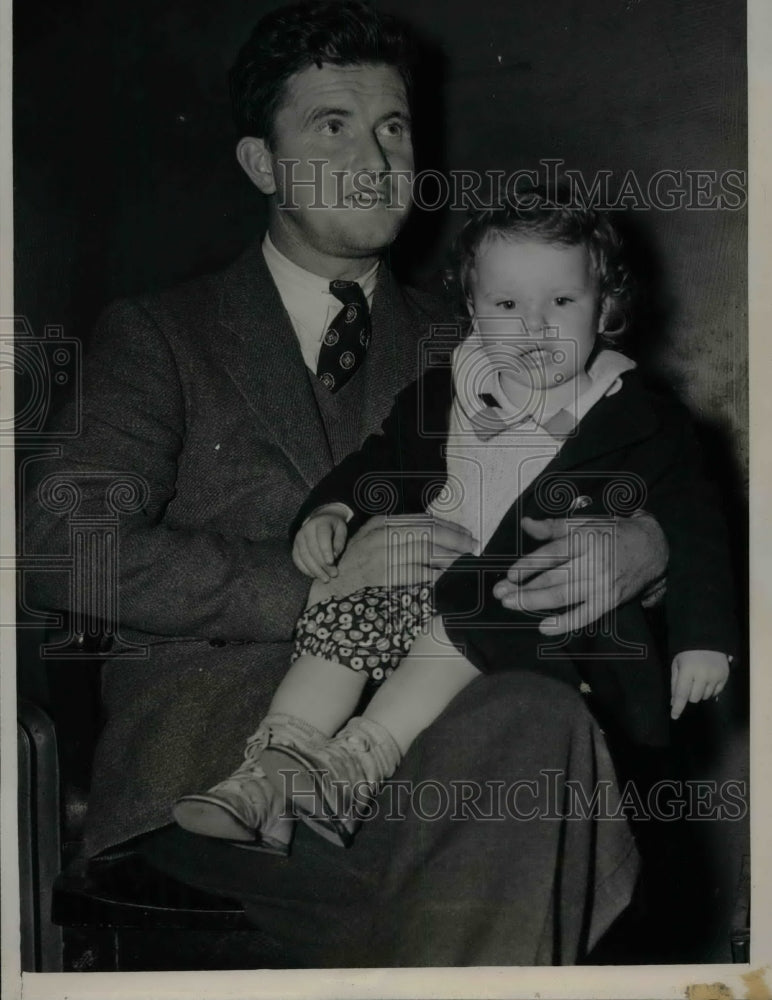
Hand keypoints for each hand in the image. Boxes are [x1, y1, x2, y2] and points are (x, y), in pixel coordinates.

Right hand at [292, 509, 348, 581]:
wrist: (320, 520)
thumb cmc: (334, 527)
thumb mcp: (341, 529)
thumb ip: (340, 541)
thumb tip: (335, 555)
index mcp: (320, 523)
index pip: (322, 537)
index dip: (326, 551)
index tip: (331, 563)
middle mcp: (306, 529)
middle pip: (312, 549)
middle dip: (322, 564)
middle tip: (333, 575)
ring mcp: (299, 538)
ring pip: (304, 556)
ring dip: (314, 570)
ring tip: (325, 579)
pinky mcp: (295, 546)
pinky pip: (297, 559)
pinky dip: (305, 569)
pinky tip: (314, 575)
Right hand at [309, 513, 476, 599]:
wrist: (333, 583)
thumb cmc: (357, 561)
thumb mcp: (374, 537)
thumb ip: (398, 531)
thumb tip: (434, 531)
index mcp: (383, 522)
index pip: (424, 520)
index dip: (448, 526)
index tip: (465, 534)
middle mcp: (383, 534)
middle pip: (428, 532)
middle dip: (454, 540)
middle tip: (471, 547)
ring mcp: (382, 554)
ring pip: (425, 550)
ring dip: (448, 557)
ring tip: (463, 562)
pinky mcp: (382, 574)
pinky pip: (415, 572)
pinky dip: (433, 574)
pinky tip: (444, 577)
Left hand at [492, 510, 667, 634]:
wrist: (651, 548)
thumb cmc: (612, 533)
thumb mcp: (584, 523)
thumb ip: (553, 526)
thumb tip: (526, 523)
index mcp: (585, 539)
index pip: (552, 554)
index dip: (529, 566)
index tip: (509, 575)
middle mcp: (593, 562)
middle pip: (553, 578)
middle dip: (523, 589)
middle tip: (499, 595)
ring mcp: (602, 583)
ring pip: (563, 597)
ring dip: (535, 603)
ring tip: (511, 605)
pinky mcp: (610, 600)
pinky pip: (585, 615)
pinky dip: (564, 623)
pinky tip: (544, 628)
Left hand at [670, 650, 729, 719]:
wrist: (708, 640)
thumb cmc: (688, 653)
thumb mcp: (677, 664)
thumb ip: (674, 683)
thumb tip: (673, 702)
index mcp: (687, 671)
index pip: (681, 694)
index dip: (677, 707)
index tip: (674, 716)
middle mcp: (702, 675)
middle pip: (694, 698)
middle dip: (689, 696)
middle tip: (689, 685)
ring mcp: (715, 677)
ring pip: (705, 697)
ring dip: (699, 693)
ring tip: (698, 680)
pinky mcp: (725, 677)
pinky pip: (716, 693)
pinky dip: (709, 691)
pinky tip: (707, 681)